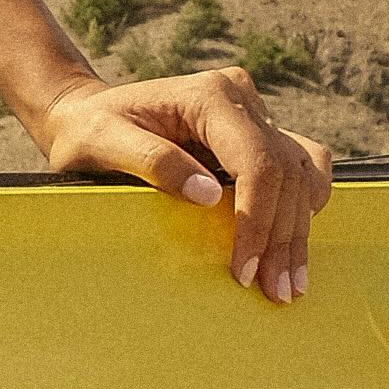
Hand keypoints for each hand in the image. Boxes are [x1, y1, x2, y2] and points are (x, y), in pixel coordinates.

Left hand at [36, 60, 334, 304]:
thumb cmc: (89, 130)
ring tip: (290, 282)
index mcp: (209, 96)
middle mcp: (240, 99)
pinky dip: (301, 206)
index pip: (257, 160)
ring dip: (299, 228)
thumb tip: (209, 196)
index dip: (257, 219)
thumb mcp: (103, 143)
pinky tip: (292, 244)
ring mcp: (253, 114)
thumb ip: (154, 162)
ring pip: (302, 171)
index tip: (244, 269)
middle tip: (276, 292)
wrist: (86, 116)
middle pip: (286, 171)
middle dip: (283, 236)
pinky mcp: (257, 133)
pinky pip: (300, 168)